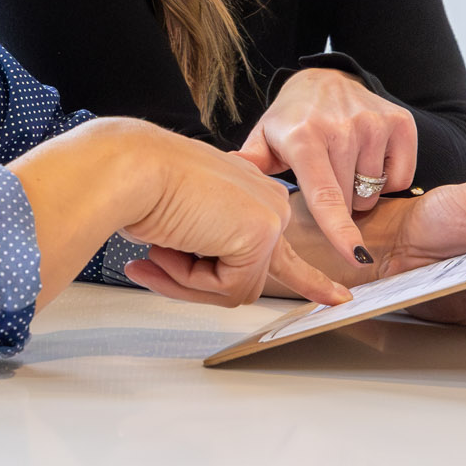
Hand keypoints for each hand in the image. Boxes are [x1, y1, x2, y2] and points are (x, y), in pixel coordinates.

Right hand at [12, 118, 349, 309]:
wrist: (129, 168)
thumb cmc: (142, 186)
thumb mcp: (182, 224)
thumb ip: (209, 253)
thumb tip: (224, 287)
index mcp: (249, 190)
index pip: (282, 243)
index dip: (308, 278)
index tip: (336, 297)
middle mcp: (266, 200)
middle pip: (252, 274)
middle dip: (197, 283)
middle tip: (166, 269)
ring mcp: (268, 216)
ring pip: (236, 287)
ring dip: (186, 279)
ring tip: (156, 248)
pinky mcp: (260, 234)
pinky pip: (226, 288)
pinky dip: (189, 279)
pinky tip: (169, 248)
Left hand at [237, 68, 415, 267]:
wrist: (324, 79)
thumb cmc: (292, 120)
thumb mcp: (265, 139)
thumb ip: (250, 166)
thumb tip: (227, 187)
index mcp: (305, 137)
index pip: (326, 195)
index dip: (340, 230)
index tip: (355, 256)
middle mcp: (343, 127)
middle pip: (351, 202)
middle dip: (338, 206)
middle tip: (325, 178)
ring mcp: (374, 123)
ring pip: (374, 193)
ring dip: (361, 192)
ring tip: (344, 165)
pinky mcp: (400, 122)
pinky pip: (401, 178)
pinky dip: (387, 180)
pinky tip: (369, 159)